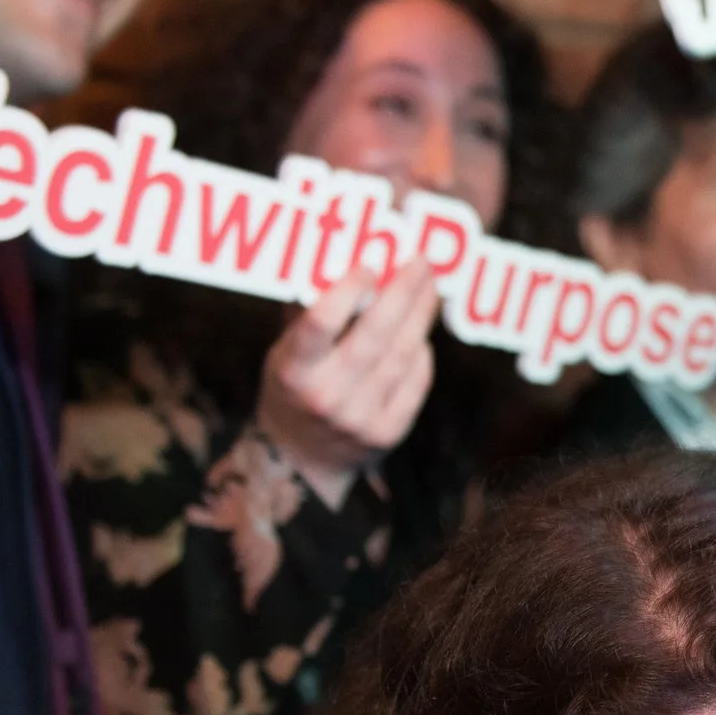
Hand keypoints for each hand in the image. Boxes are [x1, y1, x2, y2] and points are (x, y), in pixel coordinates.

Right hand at [252, 260, 440, 509]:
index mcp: (293, 370)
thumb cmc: (296, 387)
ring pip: (401, 356)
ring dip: (420, 317)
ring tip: (430, 288)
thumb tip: (342, 256)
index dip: (348, 292)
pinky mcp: (387, 433)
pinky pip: (415, 382)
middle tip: (421, 262)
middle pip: (373, 336)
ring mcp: (359, 419)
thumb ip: (310, 310)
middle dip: (402, 294)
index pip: (319, 324)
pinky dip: (422, 354)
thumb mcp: (286, 352)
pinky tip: (421, 333)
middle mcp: (325, 396)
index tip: (369, 265)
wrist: (302, 458)